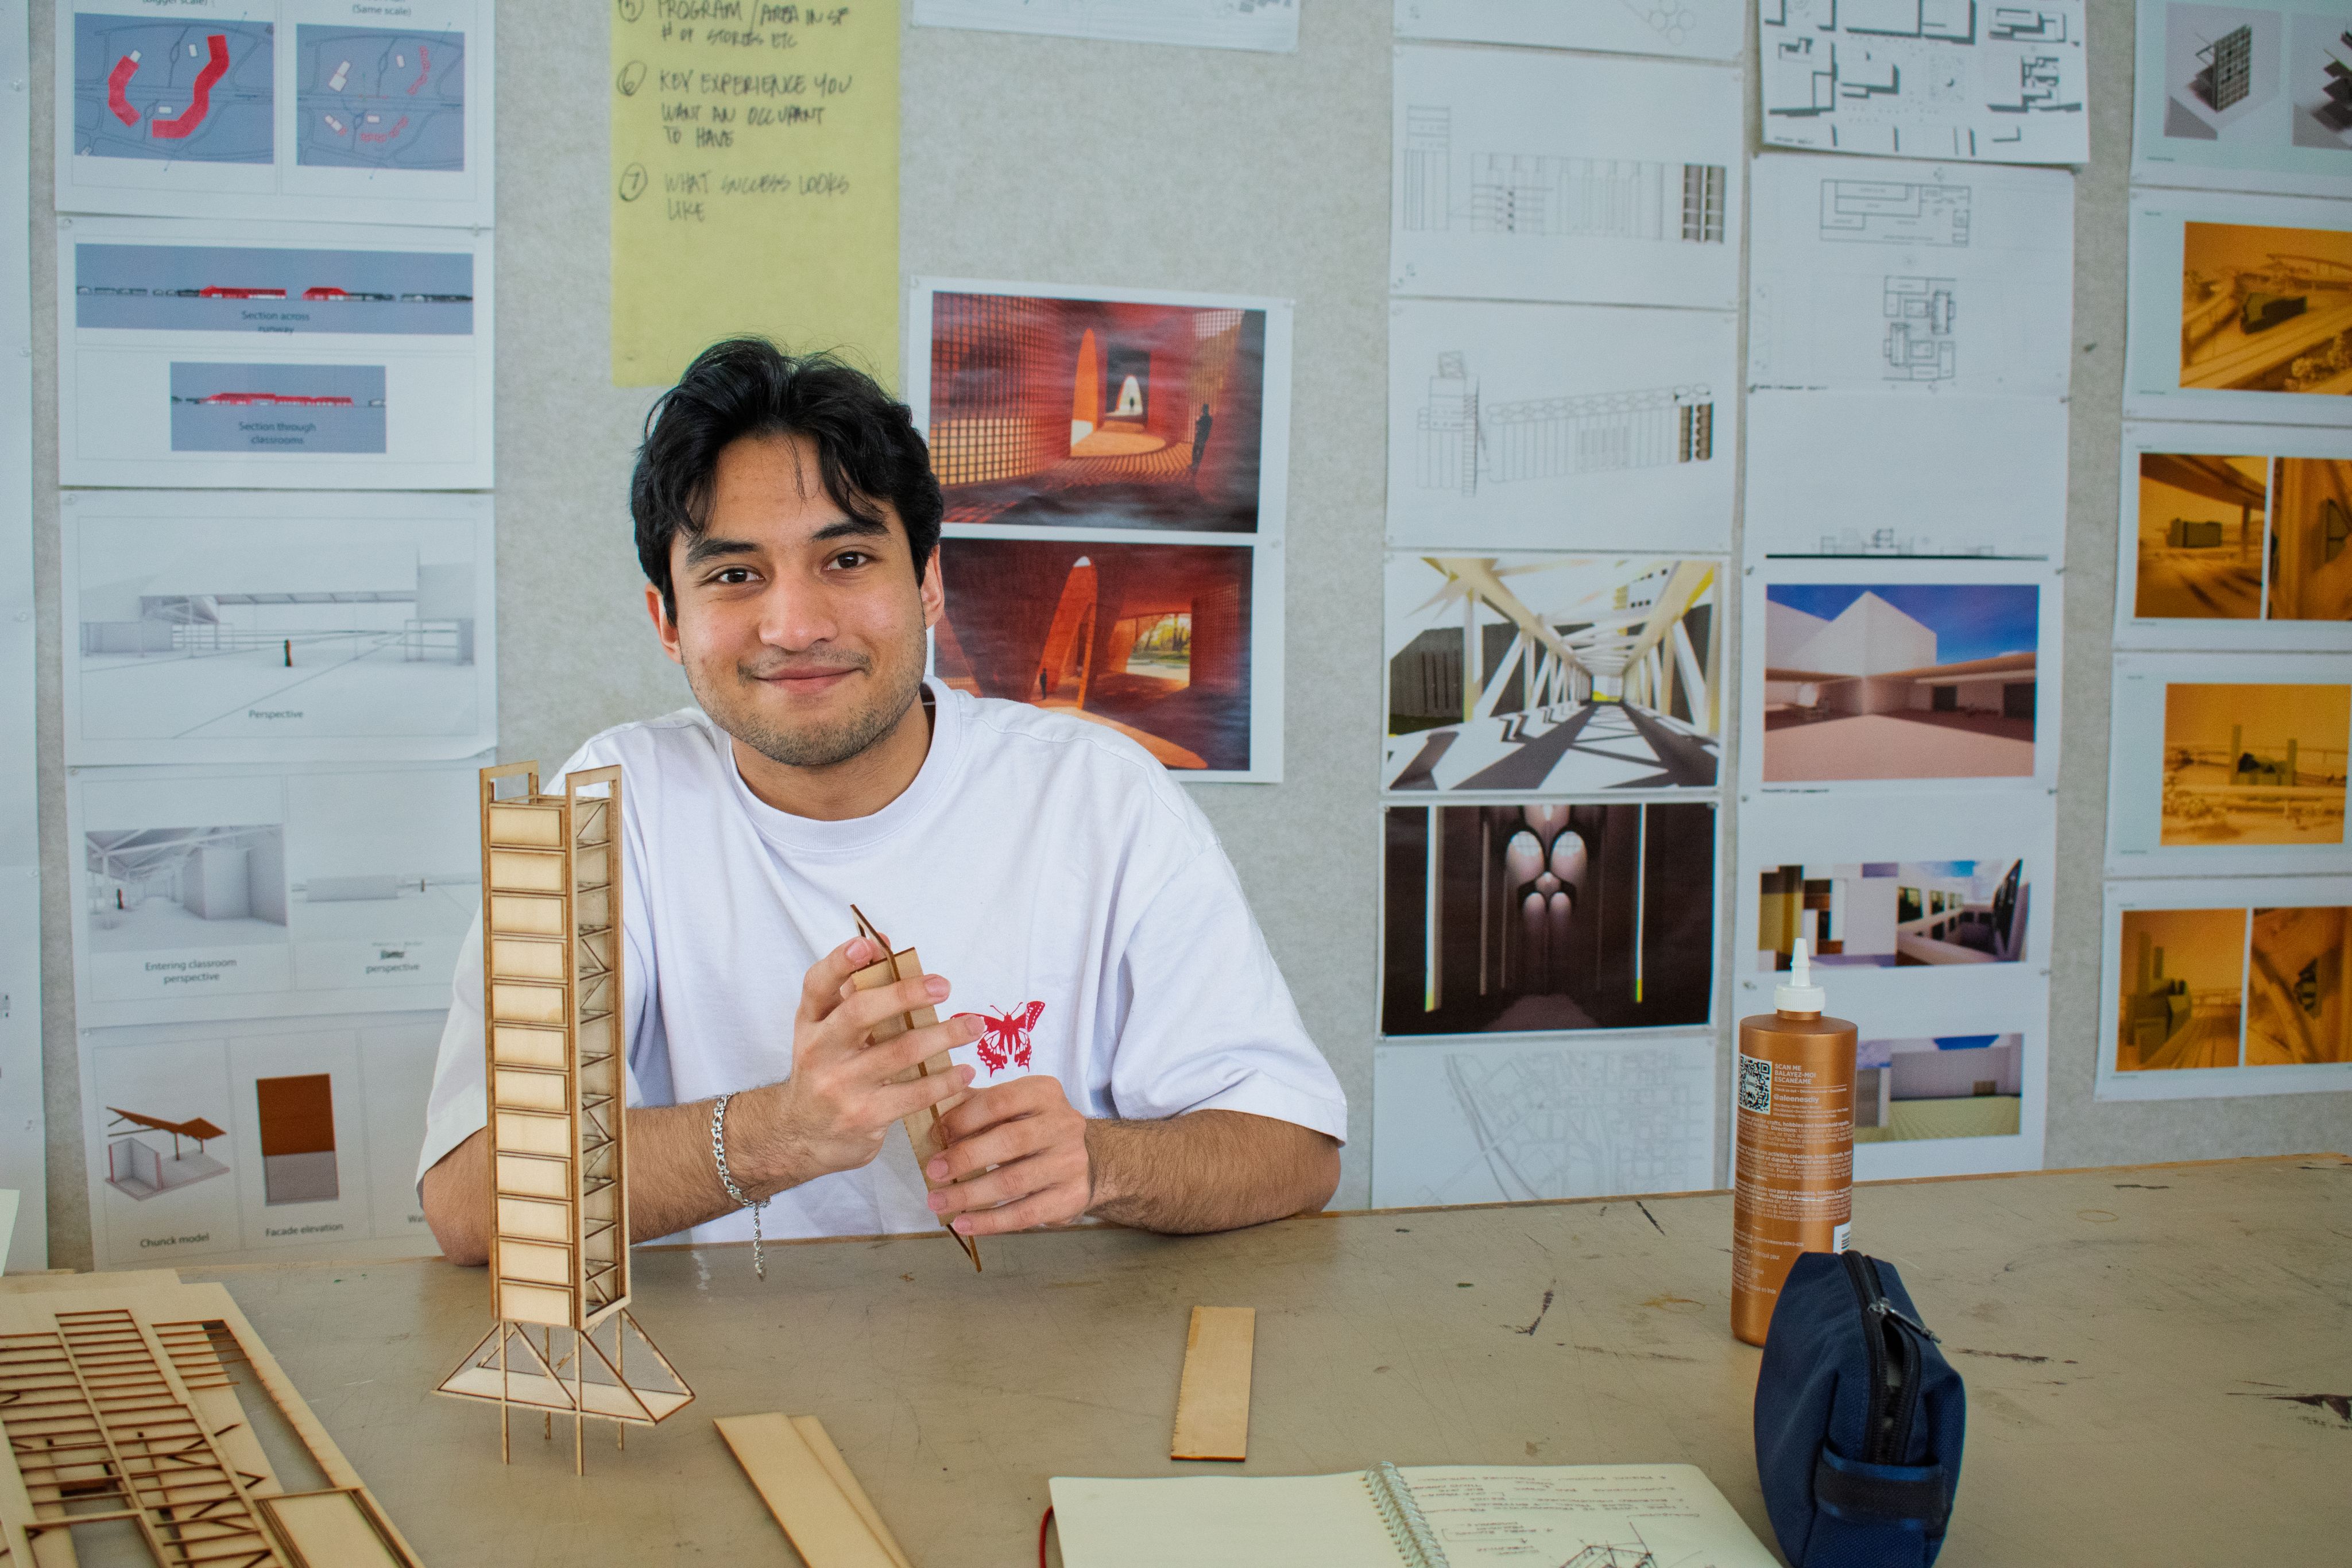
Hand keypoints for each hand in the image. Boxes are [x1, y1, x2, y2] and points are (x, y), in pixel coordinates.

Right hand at [754, 938, 980, 1191]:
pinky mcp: (863, 1116)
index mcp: (810, 1022)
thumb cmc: (826, 1070)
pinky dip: (945, 1081)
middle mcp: (818, 1050)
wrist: (801, 1136)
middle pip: (860, 1012)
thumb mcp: (826, 1030)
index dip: (840, 962)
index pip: (818, 984)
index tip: (869, 946)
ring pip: (899, 1051)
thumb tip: (883, 944)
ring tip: (973, 1027)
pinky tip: (965, 1073)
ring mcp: (840, 1085)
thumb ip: (852, 990)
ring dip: (944, 1035)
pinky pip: (913, 1094)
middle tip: (944, 986)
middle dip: (906, 994)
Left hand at [923, 1075, 1090, 1235]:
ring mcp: (1072, 1162)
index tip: (935, 1135)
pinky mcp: (1072, 1196)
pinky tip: (963, 1223)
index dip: (964, 1118)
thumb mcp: (1011, 1108)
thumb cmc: (1033, 1129)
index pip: (1000, 1101)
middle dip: (965, 1157)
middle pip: (1010, 1141)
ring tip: (938, 1202)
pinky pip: (1025, 1214)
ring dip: (970, 1194)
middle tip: (933, 1172)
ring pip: (1015, 1181)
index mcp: (1045, 1093)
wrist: (1086, 1159)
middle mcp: (1064, 1124)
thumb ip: (975, 1106)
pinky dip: (990, 1221)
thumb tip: (933, 1118)